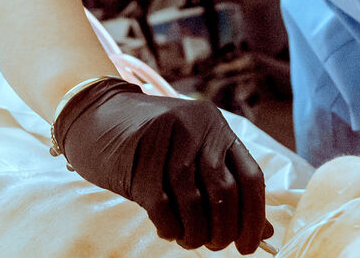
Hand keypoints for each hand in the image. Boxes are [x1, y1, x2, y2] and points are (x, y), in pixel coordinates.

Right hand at [54, 77, 273, 253]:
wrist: (98, 115)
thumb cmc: (151, 142)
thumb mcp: (192, 154)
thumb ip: (224, 184)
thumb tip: (261, 232)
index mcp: (216, 126)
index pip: (251, 176)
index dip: (254, 217)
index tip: (249, 245)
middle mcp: (196, 128)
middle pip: (225, 193)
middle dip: (224, 230)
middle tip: (216, 245)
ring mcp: (168, 141)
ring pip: (194, 204)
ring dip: (195, 234)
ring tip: (190, 239)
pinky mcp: (139, 158)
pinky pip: (163, 208)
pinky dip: (170, 228)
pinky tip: (169, 229)